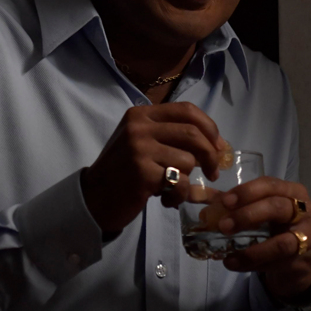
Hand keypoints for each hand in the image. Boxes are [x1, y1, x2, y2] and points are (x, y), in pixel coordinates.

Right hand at [81, 102, 225, 233]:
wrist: (93, 198)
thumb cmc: (122, 171)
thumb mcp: (141, 142)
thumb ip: (171, 136)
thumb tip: (216, 143)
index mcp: (141, 114)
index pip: (187, 110)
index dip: (210, 128)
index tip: (218, 146)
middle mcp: (139, 127)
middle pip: (193, 134)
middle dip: (211, 155)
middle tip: (212, 172)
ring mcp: (139, 149)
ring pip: (187, 161)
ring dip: (187, 181)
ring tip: (172, 190)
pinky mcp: (142, 173)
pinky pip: (179, 183)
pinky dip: (178, 195)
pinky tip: (165, 199)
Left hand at [216, 177, 310, 299]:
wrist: (297, 261)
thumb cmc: (276, 229)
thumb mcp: (261, 214)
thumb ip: (237, 208)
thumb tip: (206, 209)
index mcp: (293, 192)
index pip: (270, 184)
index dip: (247, 192)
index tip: (225, 201)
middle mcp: (306, 210)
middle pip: (277, 207)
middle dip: (248, 215)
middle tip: (223, 226)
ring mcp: (309, 236)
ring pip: (282, 242)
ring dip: (252, 250)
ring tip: (228, 255)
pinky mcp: (305, 260)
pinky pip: (279, 263)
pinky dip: (255, 264)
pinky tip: (235, 264)